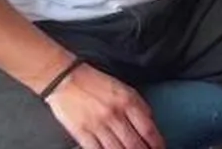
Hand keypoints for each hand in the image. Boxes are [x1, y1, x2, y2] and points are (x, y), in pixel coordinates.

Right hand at [45, 62, 163, 148]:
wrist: (65, 79)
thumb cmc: (95, 83)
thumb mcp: (123, 89)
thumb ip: (138, 106)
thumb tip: (150, 123)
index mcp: (128, 102)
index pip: (148, 130)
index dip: (156, 144)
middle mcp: (115, 115)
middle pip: (134, 144)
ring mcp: (98, 125)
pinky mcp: (82, 133)